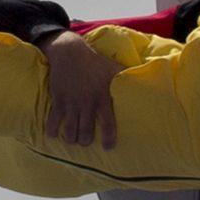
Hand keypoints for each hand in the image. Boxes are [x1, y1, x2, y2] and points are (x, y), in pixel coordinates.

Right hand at [40, 31, 124, 148]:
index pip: (107, 122)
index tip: (108, 148)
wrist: (69, 52)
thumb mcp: (113, 68)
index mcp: (102, 97)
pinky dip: (52, 130)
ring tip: (72, 139)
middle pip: (85, 132)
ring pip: (70, 130)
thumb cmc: (95, 62)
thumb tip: (147, 79)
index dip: (108, 137)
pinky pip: (53, 120)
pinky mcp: (58, 100)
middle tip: (86, 141)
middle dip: (85, 141)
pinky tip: (53, 134)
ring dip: (71, 138)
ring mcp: (71, 102)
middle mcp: (86, 102)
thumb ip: (127, 76)